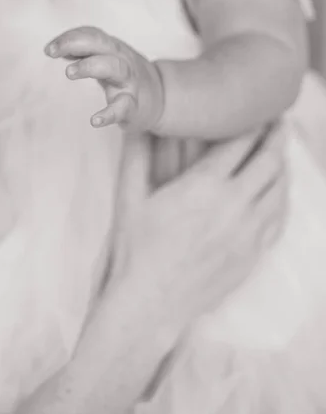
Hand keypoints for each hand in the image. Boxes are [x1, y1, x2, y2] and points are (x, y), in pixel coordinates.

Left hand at [45, 27, 163, 130]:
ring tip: (68, 72)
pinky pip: (122, 108)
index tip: (48, 49)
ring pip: (114, 68)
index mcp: (114, 50)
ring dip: (90, 66)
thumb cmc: (126, 77)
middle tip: (52, 52)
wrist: (162, 98)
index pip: (92, 35)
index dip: (69, 38)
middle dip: (76, 44)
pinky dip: (108, 114)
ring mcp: (130, 83)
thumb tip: (54, 49)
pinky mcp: (134, 107)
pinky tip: (94, 121)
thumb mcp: (107, 59)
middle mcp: (122, 62)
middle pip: (101, 45)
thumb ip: (83, 54)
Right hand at [119, 126, 286, 341]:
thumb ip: (136, 154)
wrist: (148, 303)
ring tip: (281, 152)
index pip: (241, 143)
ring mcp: (247, 233)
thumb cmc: (135, 249)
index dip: (254, 122)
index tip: (259, 110)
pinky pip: (279, 219)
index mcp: (203, 186)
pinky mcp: (252, 255)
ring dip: (284, 165)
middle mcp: (233, 206)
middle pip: (269, 160)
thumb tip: (137, 121)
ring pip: (280, 189)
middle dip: (277, 136)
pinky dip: (283, 198)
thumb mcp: (129, 197)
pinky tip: (278, 192)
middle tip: (280, 121)